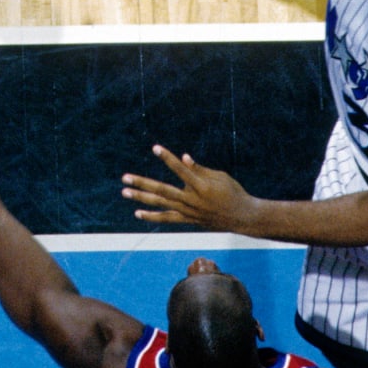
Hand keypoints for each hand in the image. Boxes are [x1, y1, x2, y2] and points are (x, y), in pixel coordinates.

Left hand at [122, 145, 255, 230]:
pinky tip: (138, 212)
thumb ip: (199, 169)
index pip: (181, 169)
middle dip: (142, 183)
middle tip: (125, 178)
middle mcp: (192, 200)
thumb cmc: (233, 192)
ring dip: (141, 198)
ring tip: (125, 192)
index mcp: (202, 185)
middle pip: (162, 191)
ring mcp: (188, 211)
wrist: (242, 217)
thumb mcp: (220, 176)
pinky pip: (167, 218)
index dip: (168, 158)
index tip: (155, 148)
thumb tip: (183, 158)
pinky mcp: (188, 219)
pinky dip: (152, 216)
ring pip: (161, 205)